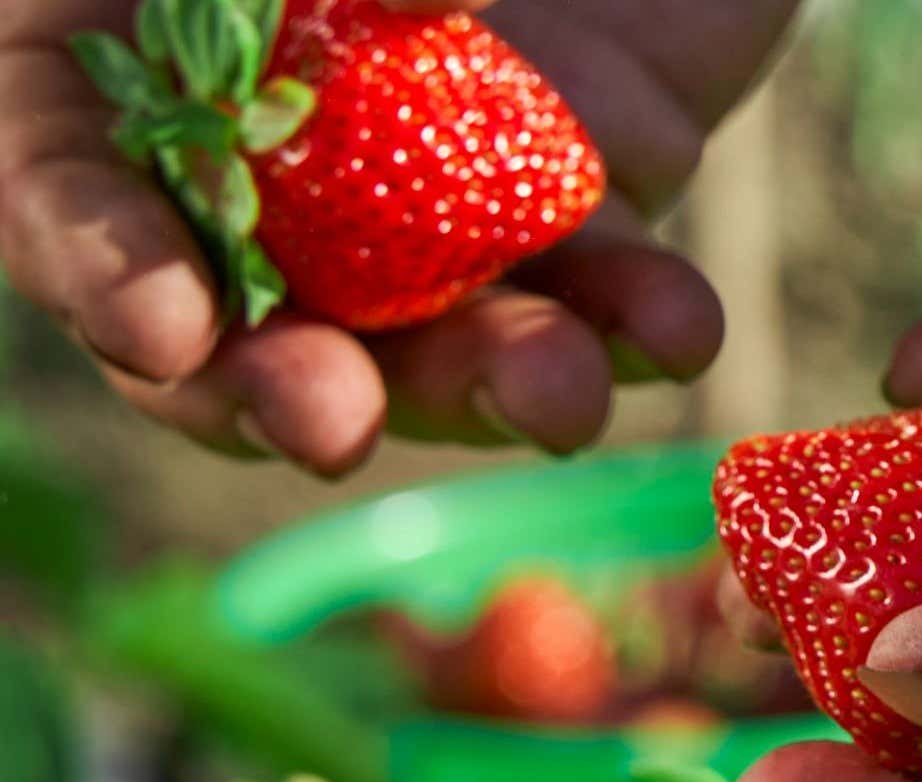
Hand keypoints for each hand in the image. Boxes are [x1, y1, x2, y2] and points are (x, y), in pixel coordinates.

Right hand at [0, 0, 797, 474]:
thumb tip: (421, 4)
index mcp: (147, 52)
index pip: (71, 188)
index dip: (103, 269)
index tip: (165, 332)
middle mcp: (285, 154)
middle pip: (246, 317)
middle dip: (285, 385)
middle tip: (332, 424)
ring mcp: (434, 198)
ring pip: (434, 339)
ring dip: (484, 383)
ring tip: (556, 396)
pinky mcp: (581, 213)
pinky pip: (603, 298)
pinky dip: (637, 327)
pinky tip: (675, 330)